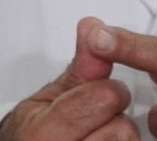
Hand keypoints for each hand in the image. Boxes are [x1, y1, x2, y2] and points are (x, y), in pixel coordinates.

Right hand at [0, 17, 139, 140]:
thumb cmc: (34, 133)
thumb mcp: (50, 97)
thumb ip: (80, 67)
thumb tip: (93, 27)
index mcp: (42, 135)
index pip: (103, 99)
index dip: (106, 91)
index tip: (97, 95)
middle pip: (122, 129)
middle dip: (114, 118)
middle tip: (95, 122)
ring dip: (120, 137)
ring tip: (98, 136)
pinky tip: (104, 139)